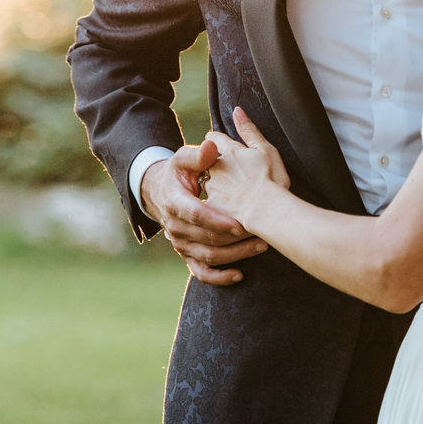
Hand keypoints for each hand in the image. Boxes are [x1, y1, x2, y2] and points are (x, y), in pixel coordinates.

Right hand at [141, 140, 266, 285]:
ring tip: (261, 246)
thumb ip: (197, 154)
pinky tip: (240, 275)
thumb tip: (211, 146)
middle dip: (235, 239)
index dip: (217, 221)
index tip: (240, 223)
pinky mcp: (186, 255)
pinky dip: (219, 277)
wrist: (160, 193)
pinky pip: (201, 272)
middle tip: (262, 234)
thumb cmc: (178, 173)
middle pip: (206, 239)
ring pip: (208, 256)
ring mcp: (180, 244)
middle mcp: (175, 227)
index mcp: (174, 202)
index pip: (195, 215)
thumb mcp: (183, 158)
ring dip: (235, 255)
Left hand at [203, 108, 290, 229]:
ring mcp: (213, 188)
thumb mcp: (265, 149)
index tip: (212, 139)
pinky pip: (208, 206)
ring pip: (206, 183)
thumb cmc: (271, 178)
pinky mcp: (212, 207)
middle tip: (220, 170)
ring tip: (224, 192)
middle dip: (210, 164)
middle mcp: (217, 168)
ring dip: (212, 185)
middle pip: (207, 162)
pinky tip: (221, 211)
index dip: (214, 139)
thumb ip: (249, 130)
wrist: (266, 209)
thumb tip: (237, 110)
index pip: (216, 140)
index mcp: (231, 152)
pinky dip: (214, 207)